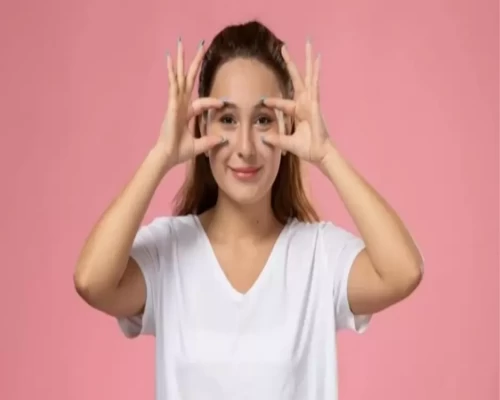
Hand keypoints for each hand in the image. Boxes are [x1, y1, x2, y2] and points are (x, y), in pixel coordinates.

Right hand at [155, 39, 226, 168]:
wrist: (168, 156)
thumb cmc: (179, 151)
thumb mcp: (199, 145)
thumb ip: (210, 140)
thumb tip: (223, 139)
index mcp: (186, 113)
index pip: (202, 102)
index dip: (213, 102)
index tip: (224, 103)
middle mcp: (180, 104)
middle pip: (187, 79)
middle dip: (193, 62)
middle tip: (199, 45)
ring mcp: (174, 103)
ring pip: (179, 77)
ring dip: (180, 60)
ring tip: (181, 43)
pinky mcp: (171, 104)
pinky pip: (173, 85)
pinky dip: (171, 72)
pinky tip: (170, 60)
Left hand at [261, 41, 332, 164]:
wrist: (319, 154)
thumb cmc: (307, 148)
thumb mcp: (286, 142)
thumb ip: (275, 139)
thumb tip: (263, 138)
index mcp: (298, 112)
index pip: (282, 103)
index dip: (272, 102)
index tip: (262, 101)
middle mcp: (305, 103)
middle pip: (297, 79)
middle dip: (290, 63)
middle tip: (284, 47)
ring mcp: (311, 101)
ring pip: (308, 76)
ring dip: (307, 60)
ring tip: (308, 43)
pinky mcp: (316, 103)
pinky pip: (315, 84)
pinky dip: (316, 72)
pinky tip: (317, 59)